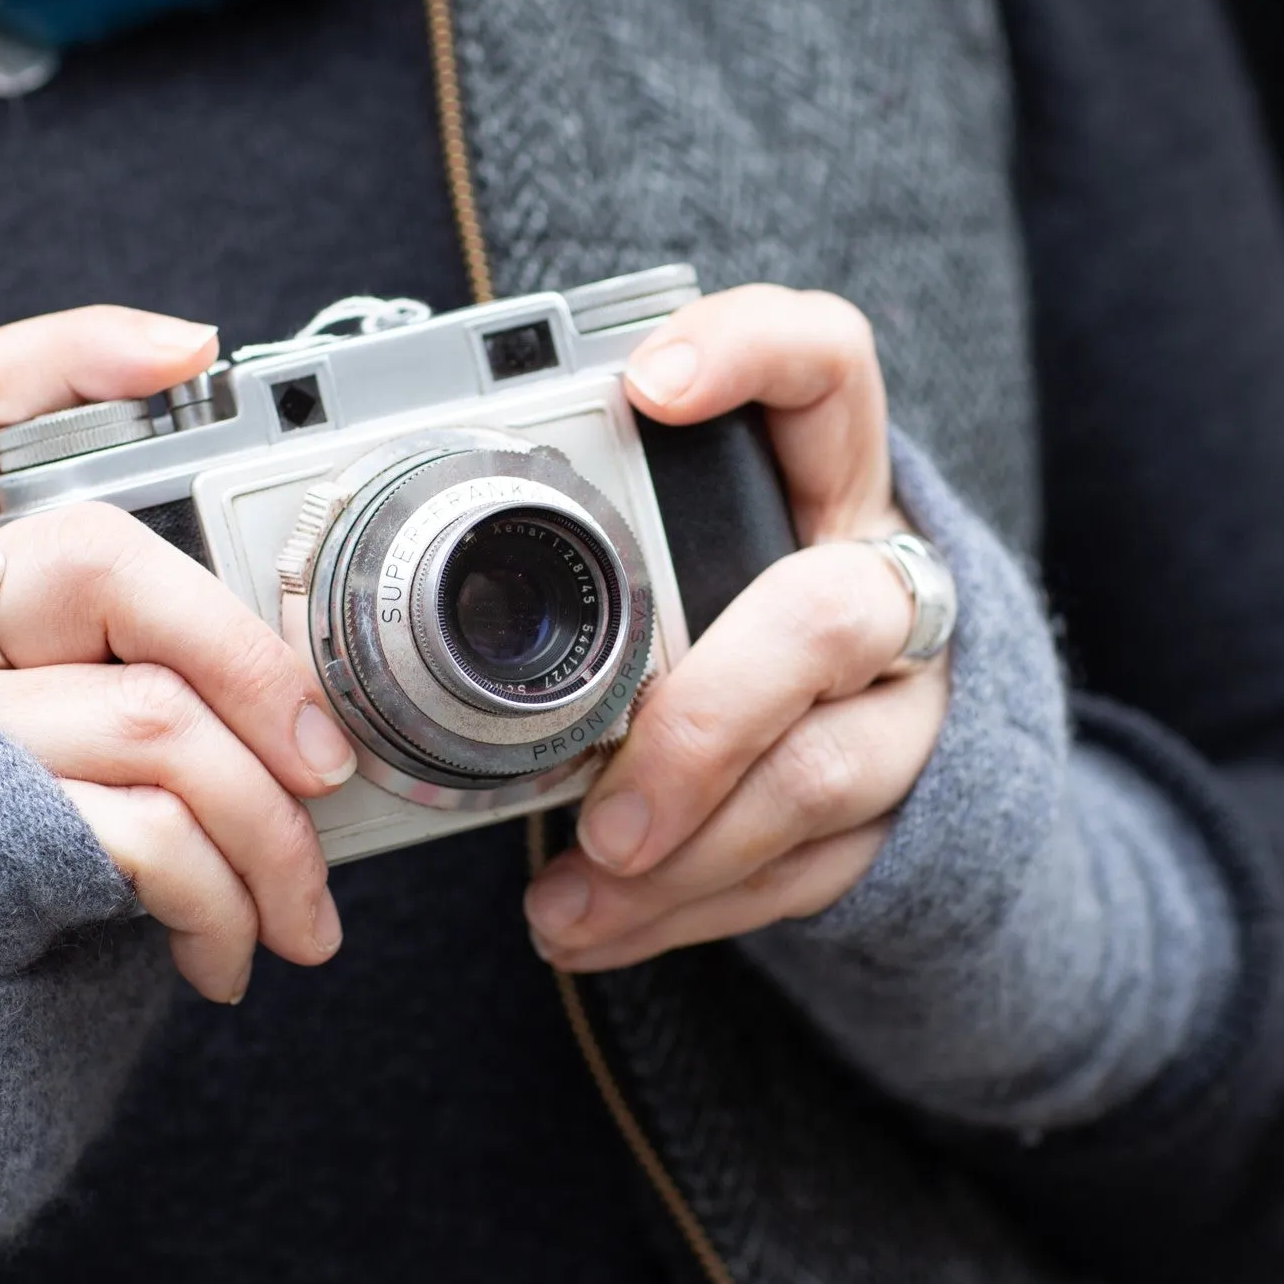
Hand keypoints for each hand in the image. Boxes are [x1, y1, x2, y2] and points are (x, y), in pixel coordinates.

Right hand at [0, 307, 355, 1004]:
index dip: (70, 353)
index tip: (194, 350)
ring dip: (270, 834)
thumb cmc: (14, 913)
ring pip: (152, 716)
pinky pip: (145, 833)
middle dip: (250, 661)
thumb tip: (308, 701)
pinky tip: (224, 958)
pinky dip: (223, 904)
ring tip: (299, 915)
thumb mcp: (71, 772)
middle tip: (329, 763)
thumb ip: (136, 686)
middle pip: (91, 558)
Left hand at [522, 284, 949, 970]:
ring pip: (823, 774)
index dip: (752, 355)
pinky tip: (602, 927)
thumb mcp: (679, 552)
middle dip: (700, 727)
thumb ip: (586, 543)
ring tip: (573, 899)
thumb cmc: (726, 617)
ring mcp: (910, 700)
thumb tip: (373, 592)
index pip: (825, 366)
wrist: (860, 731)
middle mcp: (884, 576)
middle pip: (827, 616)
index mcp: (823, 479)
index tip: (646, 386)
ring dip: (684, 854)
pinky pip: (808, 871)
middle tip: (599, 812)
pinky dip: (690, 910)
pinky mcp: (902, 808)